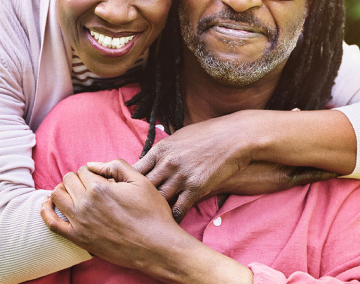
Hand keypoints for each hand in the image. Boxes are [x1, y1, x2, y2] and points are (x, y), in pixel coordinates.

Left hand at [40, 159, 191, 270]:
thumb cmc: (152, 213)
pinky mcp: (78, 238)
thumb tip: (93, 164)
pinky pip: (51, 223)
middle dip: (78, 179)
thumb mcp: (141, 181)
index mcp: (100, 188)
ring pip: (56, 196)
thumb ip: (116, 166)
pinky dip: (46, 211)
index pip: (84, 170)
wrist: (156, 246)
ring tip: (74, 192)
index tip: (101, 178)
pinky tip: (49, 205)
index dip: (93, 171)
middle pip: (68, 180)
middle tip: (91, 185)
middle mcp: (86, 204)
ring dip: (63, 190)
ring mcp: (79, 222)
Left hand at [132, 116, 255, 220]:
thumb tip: (151, 159)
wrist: (235, 137)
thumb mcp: (180, 136)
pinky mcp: (196, 188)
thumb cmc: (209, 133)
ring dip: (152, 211)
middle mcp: (167, 164)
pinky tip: (169, 225)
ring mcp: (181, 177)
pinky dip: (172, 218)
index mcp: (160, 150)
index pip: (134, 170)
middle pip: (141, 188)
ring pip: (158, 201)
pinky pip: (178, 209)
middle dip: (134, 200)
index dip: (126, 183)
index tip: (124, 193)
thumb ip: (164, 150)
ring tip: (146, 221)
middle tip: (130, 212)